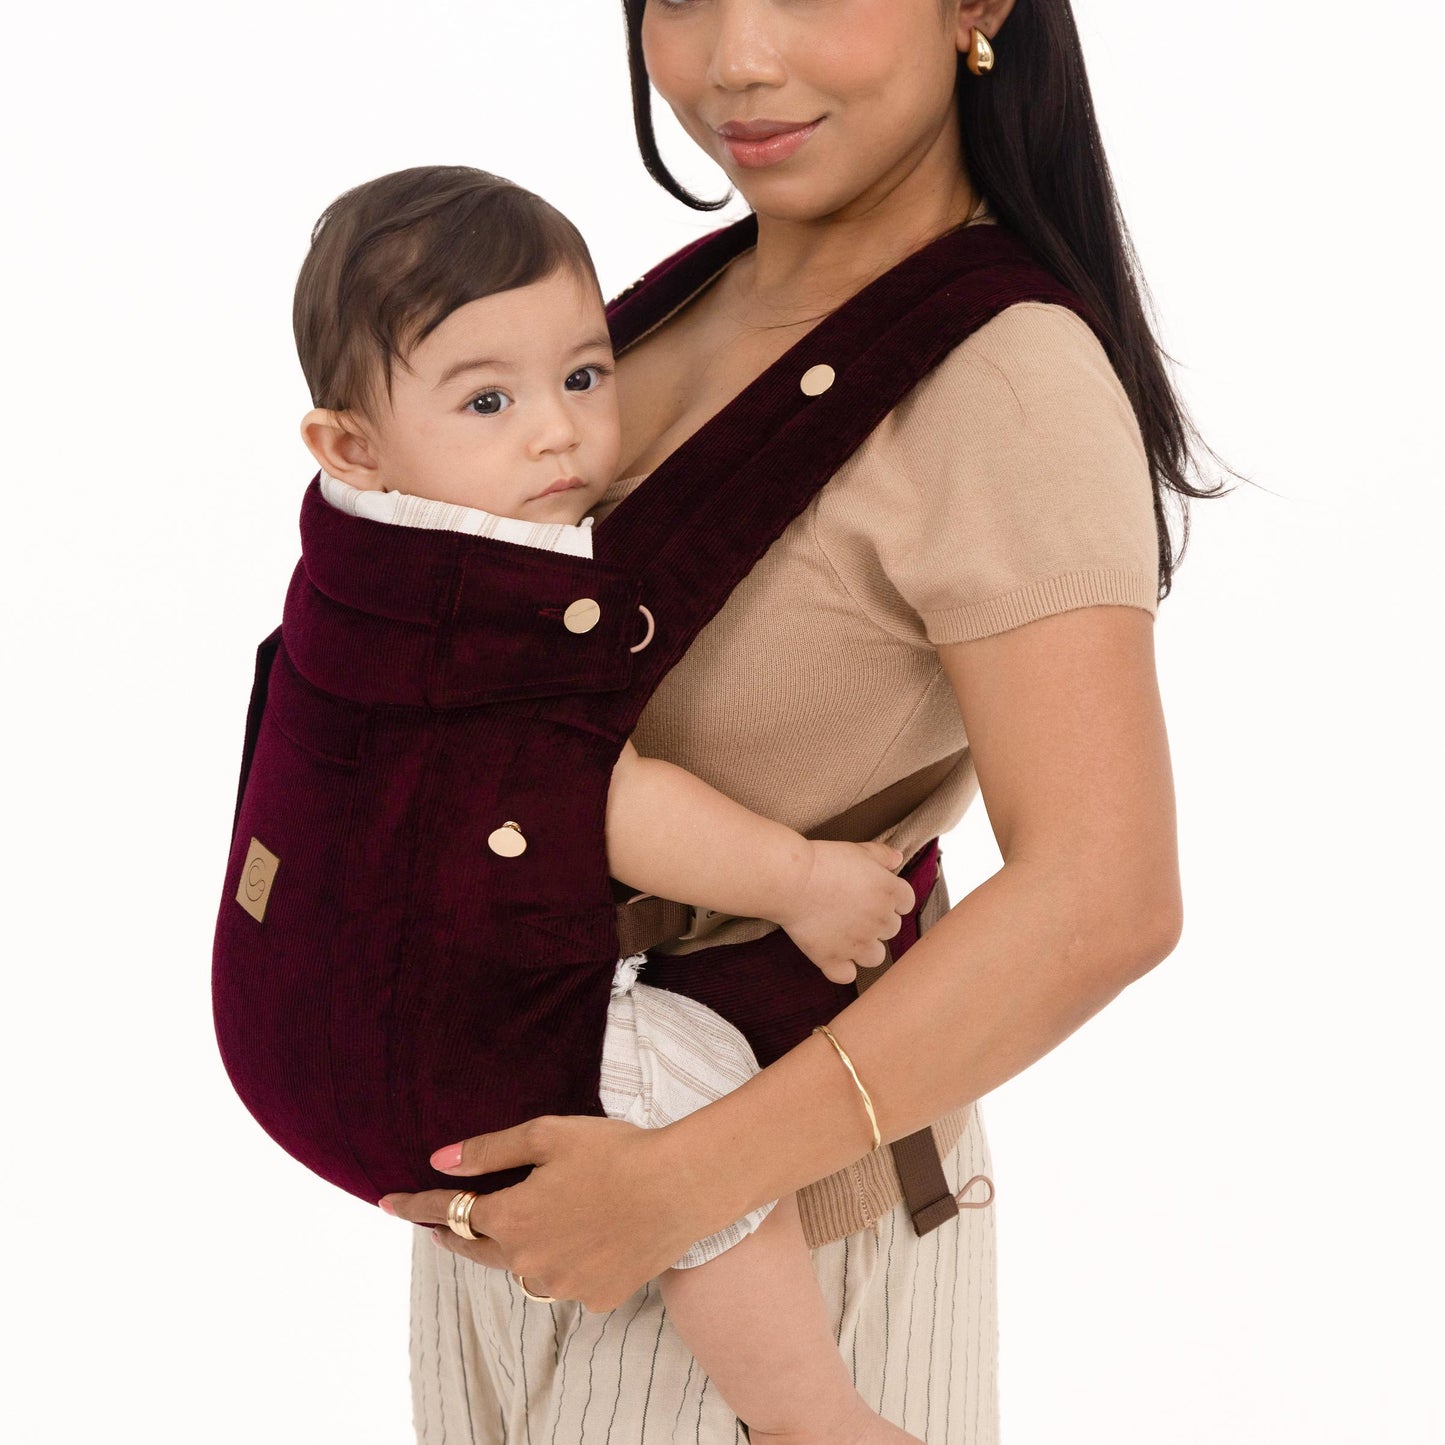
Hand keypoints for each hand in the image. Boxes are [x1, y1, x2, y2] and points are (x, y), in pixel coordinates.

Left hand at [378, 1115, 705, 1312]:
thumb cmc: (615, 1151)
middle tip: (437, 1223)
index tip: (387, 1203)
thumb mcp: (548, 1136)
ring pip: (524, 1268)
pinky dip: (563, 1261)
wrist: (682, 1187)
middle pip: (478, 1248)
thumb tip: (440, 1162)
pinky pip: (565, 1280)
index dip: (415, 1206)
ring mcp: (563, 1284)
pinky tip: (582, 1237)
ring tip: (524, 1223)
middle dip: (455, 1233)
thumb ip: (489, 1151)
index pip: (447, 1213)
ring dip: (515, 1248)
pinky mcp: (596, 1296)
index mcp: (512, 1218)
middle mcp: (529, 1261)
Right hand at [773, 840, 915, 984]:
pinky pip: (847, 975)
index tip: (875, 894)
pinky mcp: (834, 958)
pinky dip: (841, 969)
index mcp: (890, 892)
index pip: (906, 903)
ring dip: (865, 948)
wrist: (792, 880)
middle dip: (876, 921)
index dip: (891, 899)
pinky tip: (832, 955)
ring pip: (876, 957)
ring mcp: (858, 944)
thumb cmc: (824, 861)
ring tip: (845, 934)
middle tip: (853, 909)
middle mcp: (880, 921)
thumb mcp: (858, 849)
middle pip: (891, 929)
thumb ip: (882, 855)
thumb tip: (898, 859)